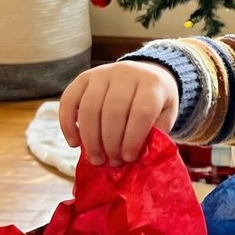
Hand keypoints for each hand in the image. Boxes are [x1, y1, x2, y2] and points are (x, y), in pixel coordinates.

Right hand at [58, 61, 178, 166]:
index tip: (128, 158)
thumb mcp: (166, 114)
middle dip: (110, 143)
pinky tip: (74, 143)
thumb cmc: (155, 100)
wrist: (144, 73)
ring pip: (89, 108)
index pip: (141, 112)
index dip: (133, 139)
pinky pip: (68, 100)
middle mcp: (126, 73)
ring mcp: (102, 73)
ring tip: (96, 159)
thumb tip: (137, 155)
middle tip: (112, 162)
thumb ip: (156, 132)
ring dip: (90, 139)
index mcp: (152, 83)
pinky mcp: (83, 77)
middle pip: (113, 112)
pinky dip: (68, 125)